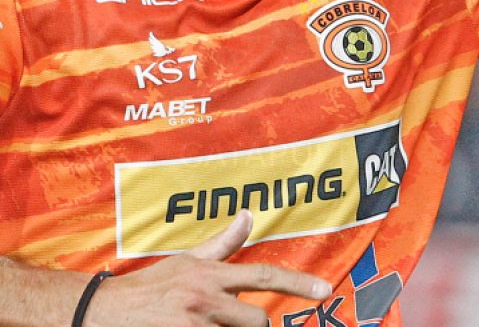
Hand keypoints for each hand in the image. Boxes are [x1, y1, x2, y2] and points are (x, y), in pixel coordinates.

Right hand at [84, 210, 331, 326]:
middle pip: (258, 320)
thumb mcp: (186, 259)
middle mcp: (205, 298)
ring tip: (210, 323)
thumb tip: (249, 214)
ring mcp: (194, 325)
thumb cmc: (150, 286)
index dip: (298, 281)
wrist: (103, 312)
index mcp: (209, 273)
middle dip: (253, 326)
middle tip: (229, 322)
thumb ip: (222, 242)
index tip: (325, 289)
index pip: (263, 274)